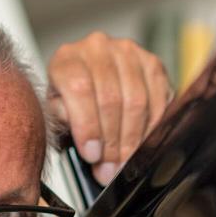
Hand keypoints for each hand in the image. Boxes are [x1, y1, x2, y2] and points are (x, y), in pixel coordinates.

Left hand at [48, 32, 172, 183]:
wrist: (91, 83)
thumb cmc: (71, 102)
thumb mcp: (56, 112)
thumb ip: (65, 122)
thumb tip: (88, 141)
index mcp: (67, 58)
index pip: (80, 89)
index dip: (88, 127)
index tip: (92, 155)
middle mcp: (98, 48)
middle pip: (111, 99)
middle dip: (112, 142)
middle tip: (109, 169)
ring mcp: (128, 52)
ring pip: (137, 101)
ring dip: (132, 140)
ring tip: (123, 163)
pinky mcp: (153, 64)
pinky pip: (159, 100)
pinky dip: (151, 129)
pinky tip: (141, 146)